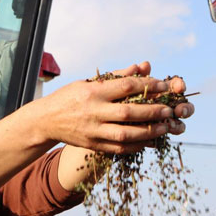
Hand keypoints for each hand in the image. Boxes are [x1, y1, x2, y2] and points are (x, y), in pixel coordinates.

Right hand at [35, 61, 193, 153]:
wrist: (46, 120)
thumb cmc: (69, 97)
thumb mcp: (87, 82)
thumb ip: (114, 77)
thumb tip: (140, 68)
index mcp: (92, 92)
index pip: (125, 87)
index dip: (147, 85)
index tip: (163, 85)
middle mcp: (93, 112)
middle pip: (128, 112)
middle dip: (152, 111)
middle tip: (169, 109)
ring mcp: (93, 131)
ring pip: (126, 134)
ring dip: (149, 131)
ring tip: (164, 126)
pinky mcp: (93, 145)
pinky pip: (119, 148)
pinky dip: (137, 146)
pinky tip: (149, 141)